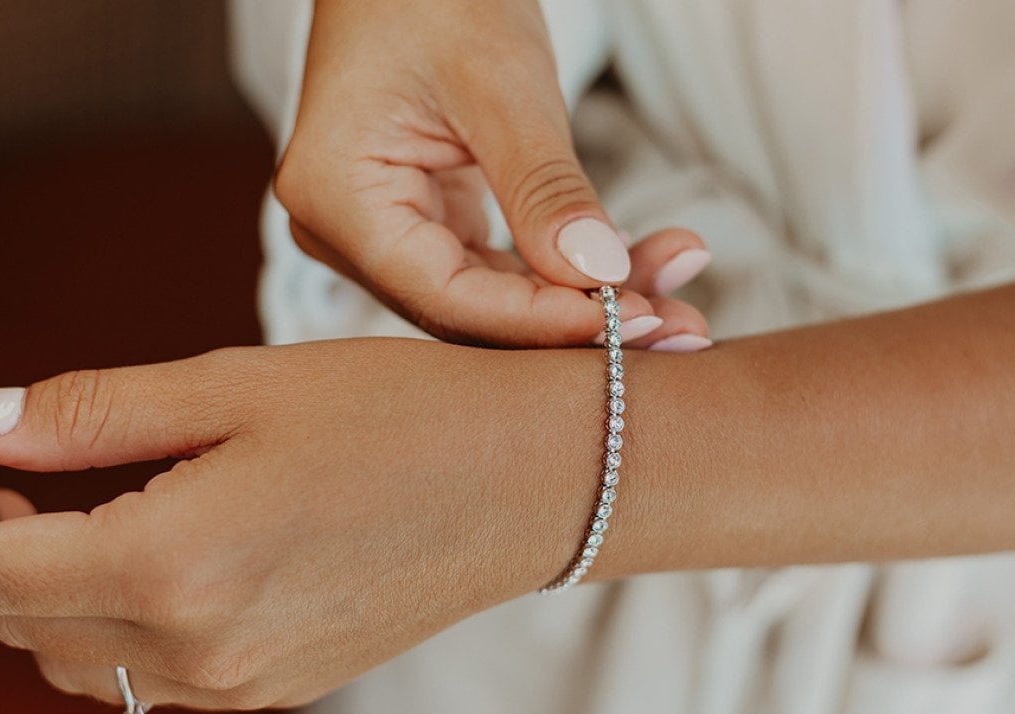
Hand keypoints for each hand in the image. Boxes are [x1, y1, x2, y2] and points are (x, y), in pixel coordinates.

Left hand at [0, 339, 608, 710]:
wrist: (535, 479)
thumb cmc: (404, 412)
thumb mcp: (236, 386)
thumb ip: (91, 414)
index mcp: (182, 561)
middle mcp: (207, 645)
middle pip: (26, 622)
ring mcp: (248, 678)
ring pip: (85, 657)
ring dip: (33, 587)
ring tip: (32, 503)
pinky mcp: (285, 679)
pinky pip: (154, 669)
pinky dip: (105, 616)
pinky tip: (121, 548)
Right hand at [276, 0, 711, 348]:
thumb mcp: (499, 86)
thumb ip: (545, 188)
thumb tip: (603, 278)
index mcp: (337, 201)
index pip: (444, 294)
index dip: (540, 320)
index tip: (633, 320)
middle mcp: (347, 233)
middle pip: (470, 310)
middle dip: (575, 320)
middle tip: (678, 325)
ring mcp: (384, 231)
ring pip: (491, 297)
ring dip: (581, 301)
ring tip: (676, 298)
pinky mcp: (424, 221)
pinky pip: (495, 269)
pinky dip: (562, 271)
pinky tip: (633, 266)